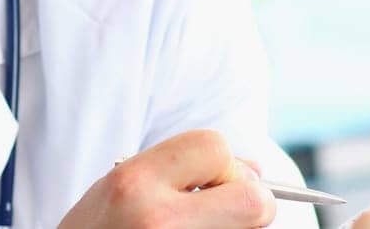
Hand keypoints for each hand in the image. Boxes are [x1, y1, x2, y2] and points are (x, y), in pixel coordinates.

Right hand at [59, 130, 274, 228]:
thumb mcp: (116, 187)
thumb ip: (176, 170)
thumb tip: (252, 169)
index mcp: (134, 182)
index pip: (215, 147)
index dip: (225, 165)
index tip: (213, 182)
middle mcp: (158, 219)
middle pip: (252, 200)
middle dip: (248, 202)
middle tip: (223, 211)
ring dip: (234, 227)